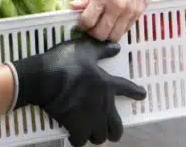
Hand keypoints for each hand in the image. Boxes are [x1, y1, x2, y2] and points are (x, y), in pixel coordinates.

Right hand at [11, 37, 146, 145]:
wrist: (43, 79)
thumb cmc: (64, 62)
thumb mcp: (83, 49)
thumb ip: (100, 49)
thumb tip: (116, 47)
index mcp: (106, 85)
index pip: (126, 89)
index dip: (135, 92)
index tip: (142, 95)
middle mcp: (103, 105)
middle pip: (116, 128)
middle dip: (113, 131)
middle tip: (108, 130)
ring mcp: (90, 119)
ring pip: (100, 137)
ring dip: (96, 135)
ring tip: (90, 132)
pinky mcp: (76, 128)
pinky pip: (81, 141)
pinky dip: (78, 140)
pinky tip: (74, 136)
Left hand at [70, 0, 155, 40]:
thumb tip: (74, 6)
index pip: (88, 20)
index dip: (82, 25)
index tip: (81, 23)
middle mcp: (115, 6)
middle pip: (101, 33)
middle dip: (93, 33)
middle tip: (91, 27)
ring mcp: (128, 12)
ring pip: (114, 36)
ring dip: (106, 35)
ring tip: (102, 27)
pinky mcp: (138, 14)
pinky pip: (125, 31)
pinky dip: (117, 31)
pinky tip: (113, 24)